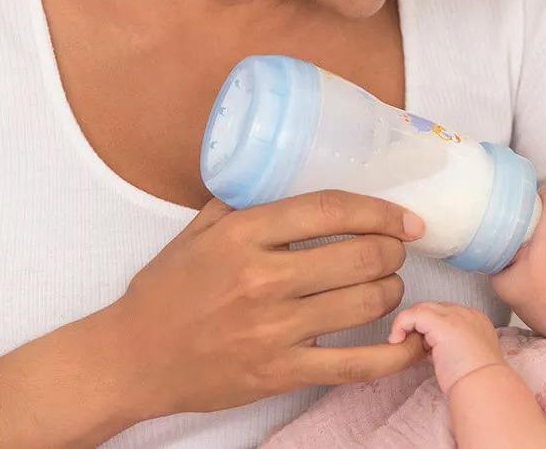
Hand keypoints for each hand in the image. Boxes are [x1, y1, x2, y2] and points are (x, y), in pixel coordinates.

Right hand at [105, 191, 429, 418]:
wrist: (134, 358)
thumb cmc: (166, 291)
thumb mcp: (197, 231)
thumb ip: (245, 201)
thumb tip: (295, 174)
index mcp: (242, 234)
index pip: (330, 209)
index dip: (379, 210)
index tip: (404, 217)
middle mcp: (261, 279)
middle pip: (359, 255)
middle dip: (391, 250)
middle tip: (393, 250)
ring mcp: (274, 329)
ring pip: (365, 303)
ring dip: (391, 290)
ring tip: (387, 286)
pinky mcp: (281, 372)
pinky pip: (356, 365)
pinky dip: (394, 354)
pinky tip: (411, 342)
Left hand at [388, 302, 506, 394]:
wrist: (485, 389)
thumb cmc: (476, 383)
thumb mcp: (466, 358)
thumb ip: (451, 346)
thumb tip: (431, 347)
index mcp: (477, 321)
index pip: (446, 314)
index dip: (431, 329)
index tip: (427, 350)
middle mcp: (467, 313)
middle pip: (433, 309)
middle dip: (419, 326)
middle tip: (415, 349)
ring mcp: (455, 316)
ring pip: (422, 309)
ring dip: (408, 325)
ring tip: (404, 345)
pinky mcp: (441, 323)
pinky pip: (412, 314)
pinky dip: (400, 325)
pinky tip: (397, 341)